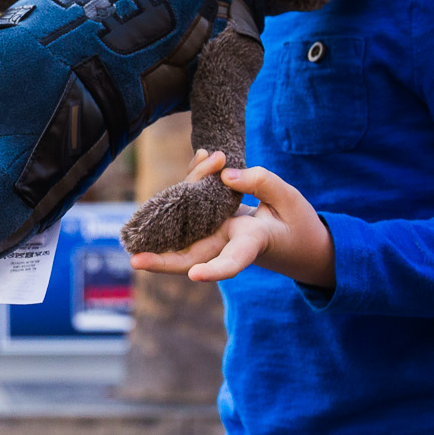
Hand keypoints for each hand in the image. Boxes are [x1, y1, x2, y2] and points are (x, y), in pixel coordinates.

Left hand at [130, 162, 335, 287]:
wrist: (298, 244)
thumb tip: (224, 174)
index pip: (234, 260)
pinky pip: (193, 210)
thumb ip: (262, 183)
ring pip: (186, 231)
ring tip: (183, 176)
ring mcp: (218, 235)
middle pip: (193, 256)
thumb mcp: (291, 201)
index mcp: (252, 243)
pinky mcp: (214, 224)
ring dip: (171, 213)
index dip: (215, 269)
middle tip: (134, 260)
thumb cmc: (298, 225)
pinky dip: (192, 184)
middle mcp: (229, 242)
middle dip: (163, 262)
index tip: (196, 275)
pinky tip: (202, 159)